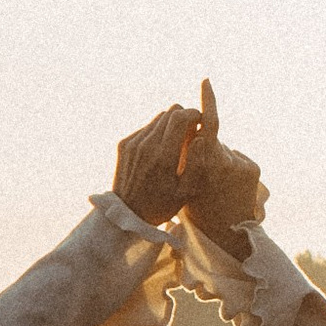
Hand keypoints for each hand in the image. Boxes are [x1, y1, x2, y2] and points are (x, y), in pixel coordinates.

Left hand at [110, 104, 194, 224]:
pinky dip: (157, 132)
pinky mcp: (124, 144)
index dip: (193, 114)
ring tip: (176, 141)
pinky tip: (160, 149)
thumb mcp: (186, 192)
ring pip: (158, 117)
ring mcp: (132, 143)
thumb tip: (201, 138)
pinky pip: (146, 128)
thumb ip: (197, 164)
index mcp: (163, 157)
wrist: (126, 213)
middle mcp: (146, 146)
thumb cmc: (161, 205)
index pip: (180, 117)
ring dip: (170, 124)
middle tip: (191, 131)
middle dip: (184, 117)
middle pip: (170, 112)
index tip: (200, 122)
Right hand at [177, 78, 268, 240]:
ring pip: (224, 149)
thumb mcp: (183, 180)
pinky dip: (232, 166)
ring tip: (217, 184)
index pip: (207, 122)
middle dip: (204, 141)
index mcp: (203, 161)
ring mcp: (240, 163)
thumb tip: (190, 126)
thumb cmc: (197, 208)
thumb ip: (185, 153)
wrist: (226, 233)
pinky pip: (237, 159)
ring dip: (218, 158)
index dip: (208, 100)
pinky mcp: (253, 169)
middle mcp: (224, 159)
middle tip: (204, 131)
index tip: (207, 81)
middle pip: (211, 137)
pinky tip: (229, 184)